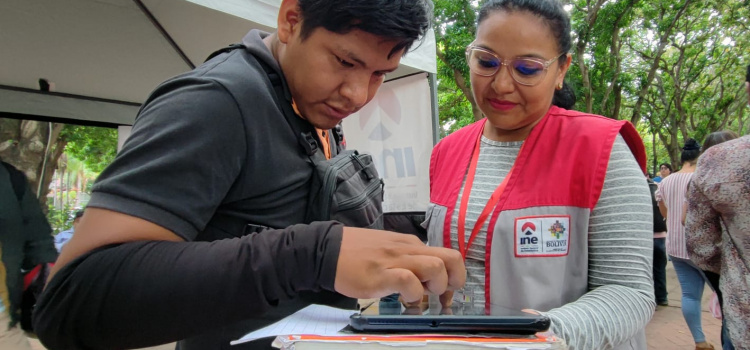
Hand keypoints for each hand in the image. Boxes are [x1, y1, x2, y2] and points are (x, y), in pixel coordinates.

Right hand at [334, 227, 465, 302]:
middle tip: (442, 295)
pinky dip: (413, 293)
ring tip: (420, 296)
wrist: (326, 251)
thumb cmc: (356, 253)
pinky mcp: (381, 275)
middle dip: (455, 280)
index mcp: (410, 244)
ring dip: (435, 287)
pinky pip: (408, 281)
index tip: (446, 291)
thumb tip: (425, 278)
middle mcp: (407, 249)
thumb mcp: (388, 249)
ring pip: (435, 267)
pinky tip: (403, 299)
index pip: (446, 254)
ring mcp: (395, 261)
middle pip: (450, 258)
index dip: (454, 275)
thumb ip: (407, 260)